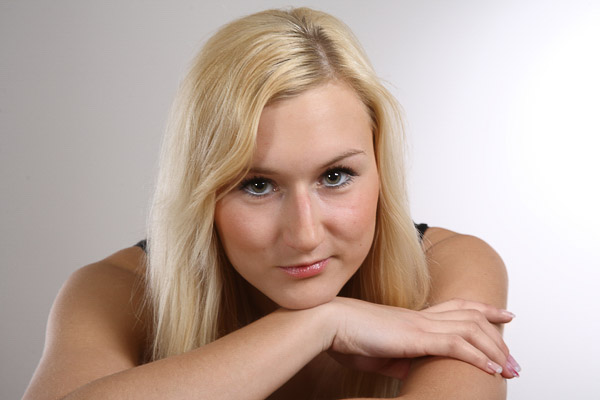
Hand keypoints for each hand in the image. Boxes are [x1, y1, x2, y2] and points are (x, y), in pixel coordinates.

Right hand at [327, 297, 518, 378]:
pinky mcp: (415, 337)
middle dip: (496, 331)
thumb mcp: (383, 352)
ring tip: (511, 368)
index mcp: (414, 318)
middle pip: (470, 316)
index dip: (482, 310)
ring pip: (470, 330)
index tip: (502, 314)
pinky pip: (455, 345)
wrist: (330, 323)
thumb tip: (416, 369)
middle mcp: (422, 317)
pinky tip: (490, 368)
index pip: (457, 308)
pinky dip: (477, 356)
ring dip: (494, 348)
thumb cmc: (348, 337)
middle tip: (514, 349)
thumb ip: (404, 359)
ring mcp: (420, 325)